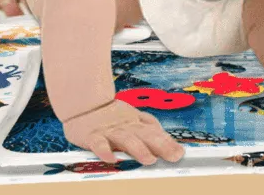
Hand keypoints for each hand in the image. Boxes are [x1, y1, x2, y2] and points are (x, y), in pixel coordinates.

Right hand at [62, 99, 184, 165]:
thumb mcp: (132, 118)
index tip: (180, 152)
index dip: (168, 141)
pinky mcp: (92, 135)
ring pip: (126, 138)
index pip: (155, 132)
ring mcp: (109, 130)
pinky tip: (112, 160)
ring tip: (149, 160)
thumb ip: (147, 127)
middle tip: (174, 156)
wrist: (83, 103)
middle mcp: (126, 126)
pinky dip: (105, 151)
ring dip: (139, 149)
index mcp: (135, 123)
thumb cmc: (110, 115)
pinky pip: (99, 143)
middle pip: (146, 135)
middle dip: (161, 145)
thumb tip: (167, 139)